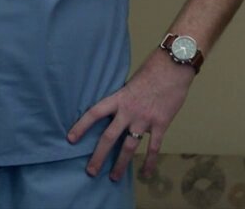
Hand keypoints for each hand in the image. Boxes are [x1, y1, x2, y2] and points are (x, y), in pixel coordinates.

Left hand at [67, 50, 195, 180]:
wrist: (173, 66)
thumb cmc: (153, 71)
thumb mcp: (131, 83)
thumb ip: (124, 99)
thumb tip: (119, 112)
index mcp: (119, 98)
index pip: (94, 113)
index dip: (81, 126)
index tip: (70, 139)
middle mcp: (128, 111)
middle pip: (109, 137)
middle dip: (99, 156)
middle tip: (90, 172)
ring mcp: (144, 119)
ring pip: (129, 147)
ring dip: (120, 164)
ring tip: (113, 177)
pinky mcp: (160, 124)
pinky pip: (153, 147)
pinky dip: (149, 162)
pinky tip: (146, 174)